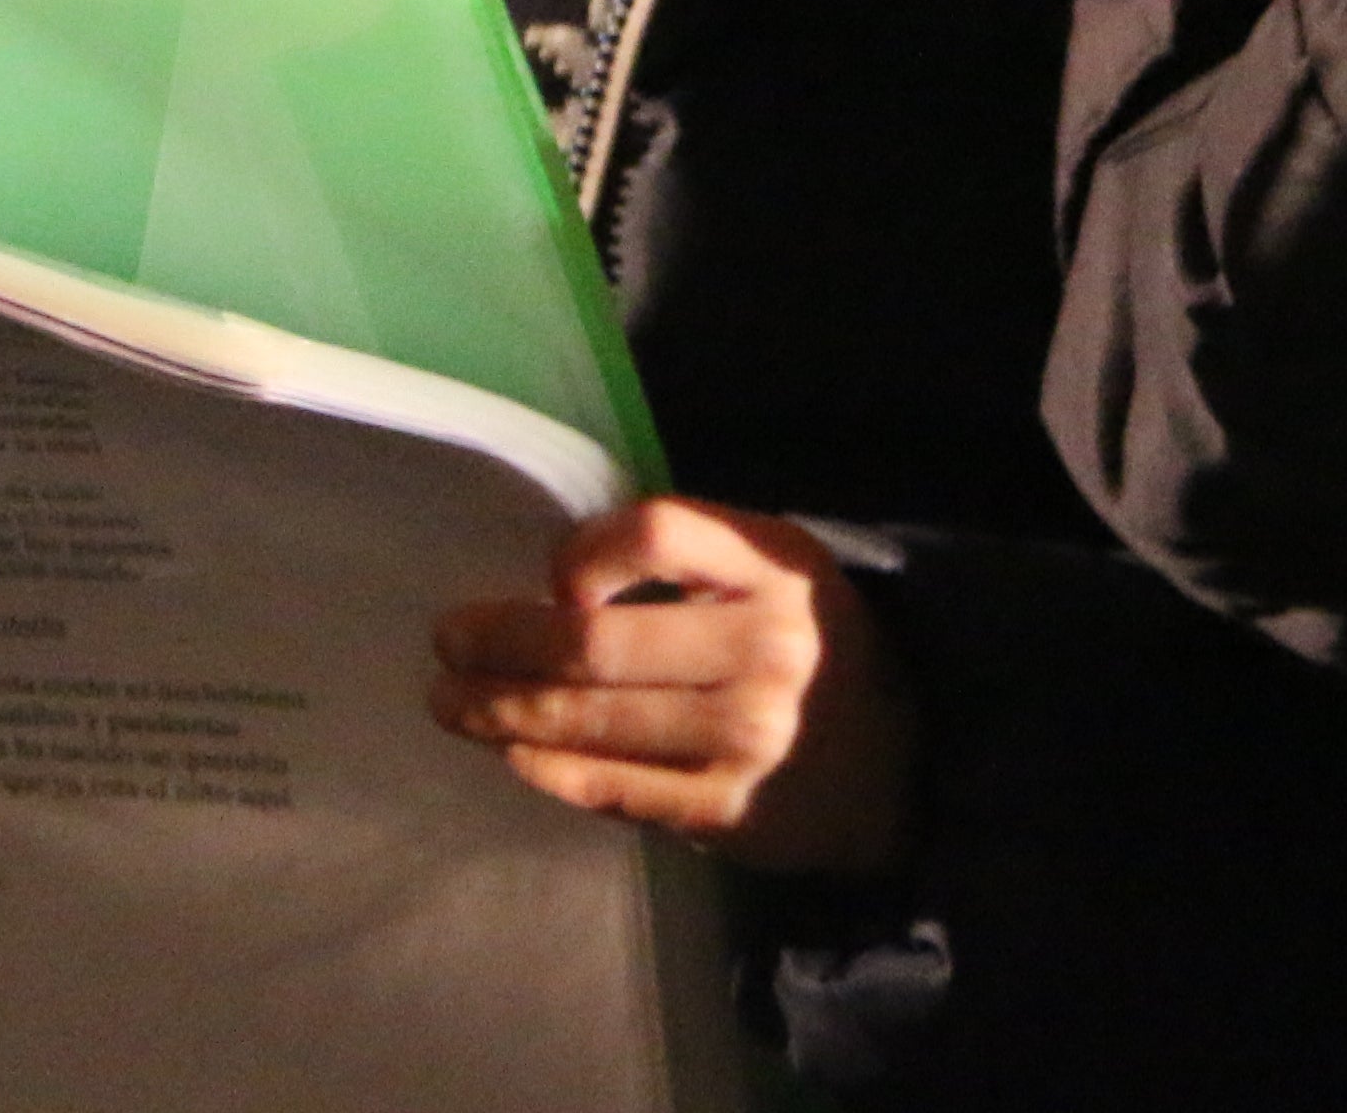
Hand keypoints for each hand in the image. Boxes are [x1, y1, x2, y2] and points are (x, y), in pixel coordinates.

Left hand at [427, 496, 913, 875]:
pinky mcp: (724, 812)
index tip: (550, 577)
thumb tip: (554, 581)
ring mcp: (743, 738)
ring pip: (589, 722)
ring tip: (450, 702)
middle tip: (445, 641)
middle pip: (595, 645)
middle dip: (500, 643)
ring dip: (499, 711)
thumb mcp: (777, 567)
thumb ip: (688, 557)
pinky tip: (512, 752)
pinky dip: (547, 767)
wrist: (900, 761)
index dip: (582, 552)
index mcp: (774, 566)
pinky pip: (611, 788)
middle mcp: (762, 649)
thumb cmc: (810, 641)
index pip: (654, 534)